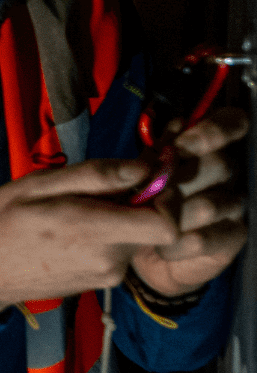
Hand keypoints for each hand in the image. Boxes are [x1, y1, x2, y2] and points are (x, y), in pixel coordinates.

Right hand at [0, 159, 178, 311]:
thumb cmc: (1, 223)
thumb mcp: (38, 185)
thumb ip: (94, 176)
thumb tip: (142, 166)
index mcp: (94, 232)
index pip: (167, 223)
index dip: (167, 196)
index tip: (146, 176)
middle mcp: (109, 260)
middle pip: (156, 227)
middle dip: (142, 201)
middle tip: (108, 183)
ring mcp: (107, 275)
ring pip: (138, 238)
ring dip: (122, 217)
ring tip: (82, 204)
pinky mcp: (101, 282)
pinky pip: (121, 251)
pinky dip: (110, 233)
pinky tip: (78, 225)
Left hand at [130, 107, 247, 295]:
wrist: (139, 249)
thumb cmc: (141, 201)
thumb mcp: (140, 172)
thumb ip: (155, 152)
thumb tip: (175, 127)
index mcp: (207, 147)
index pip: (232, 123)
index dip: (214, 130)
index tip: (182, 145)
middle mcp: (228, 173)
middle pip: (219, 164)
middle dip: (178, 179)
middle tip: (152, 192)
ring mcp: (233, 205)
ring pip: (209, 205)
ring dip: (172, 216)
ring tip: (150, 222)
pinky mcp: (232, 236)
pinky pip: (205, 239)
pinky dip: (176, 245)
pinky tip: (162, 246)